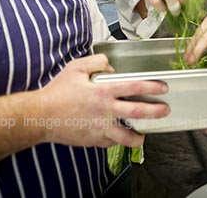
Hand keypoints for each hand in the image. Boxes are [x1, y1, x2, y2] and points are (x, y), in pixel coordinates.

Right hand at [37, 54, 169, 147]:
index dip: (152, 86)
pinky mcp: (93, 140)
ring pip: (127, 136)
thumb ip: (97, 62)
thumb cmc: (57, 92)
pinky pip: (111, 142)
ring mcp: (100, 128)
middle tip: (165, 110)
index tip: (163, 88)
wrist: (41, 116)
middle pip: (138, 111)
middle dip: (155, 111)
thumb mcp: (76, 67)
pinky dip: (117, 140)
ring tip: (144, 134)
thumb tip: (111, 67)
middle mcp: (105, 110)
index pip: (134, 87)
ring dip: (138, 136)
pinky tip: (120, 136)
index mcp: (103, 91)